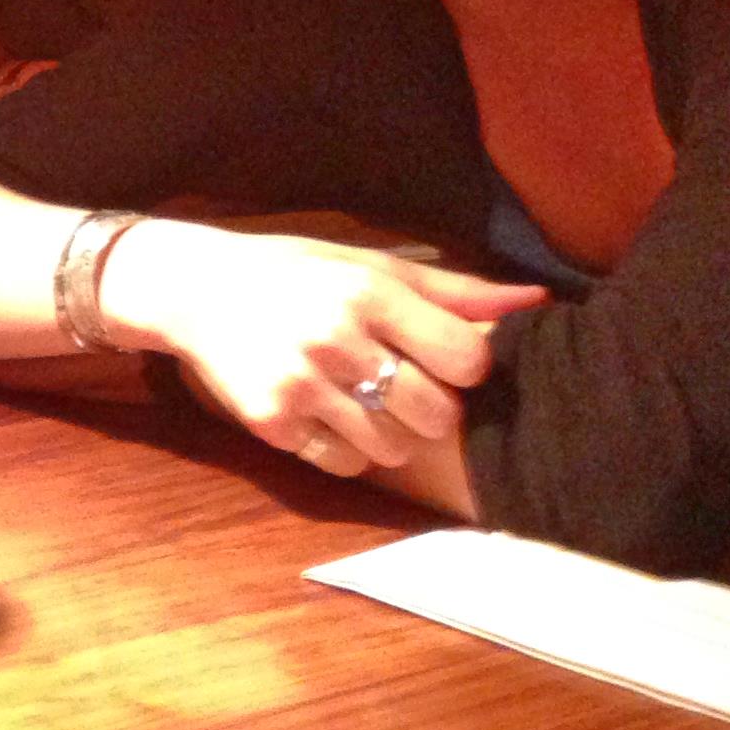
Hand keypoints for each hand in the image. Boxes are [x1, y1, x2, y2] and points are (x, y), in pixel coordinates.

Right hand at [101, 220, 546, 475]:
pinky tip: (325, 416)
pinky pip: (344, 464)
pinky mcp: (271, 422)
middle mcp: (335, 338)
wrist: (193, 288)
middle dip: (429, 407)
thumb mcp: (367, 264)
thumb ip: (451, 290)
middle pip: (436, 414)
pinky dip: (346, 451)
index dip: (463, 367)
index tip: (439, 357)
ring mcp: (301, 385)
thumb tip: (537, 302)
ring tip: (360, 401)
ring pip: (393, 448)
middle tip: (399, 385)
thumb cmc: (294, 272)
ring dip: (388, 434)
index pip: (467, 359)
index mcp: (368, 292)